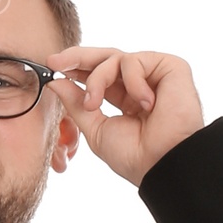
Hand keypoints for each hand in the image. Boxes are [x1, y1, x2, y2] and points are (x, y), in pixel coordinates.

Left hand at [46, 48, 203, 182]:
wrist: (163, 164)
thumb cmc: (135, 156)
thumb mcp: (96, 129)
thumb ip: (77, 104)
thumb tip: (56, 82)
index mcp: (125, 99)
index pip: (98, 75)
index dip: (75, 69)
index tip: (52, 66)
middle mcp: (140, 84)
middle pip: (106, 58)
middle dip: (78, 57)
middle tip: (56, 61)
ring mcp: (154, 75)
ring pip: (115, 58)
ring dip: (97, 79)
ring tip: (94, 104)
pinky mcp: (170, 67)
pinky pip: (135, 61)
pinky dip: (132, 81)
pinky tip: (144, 105)